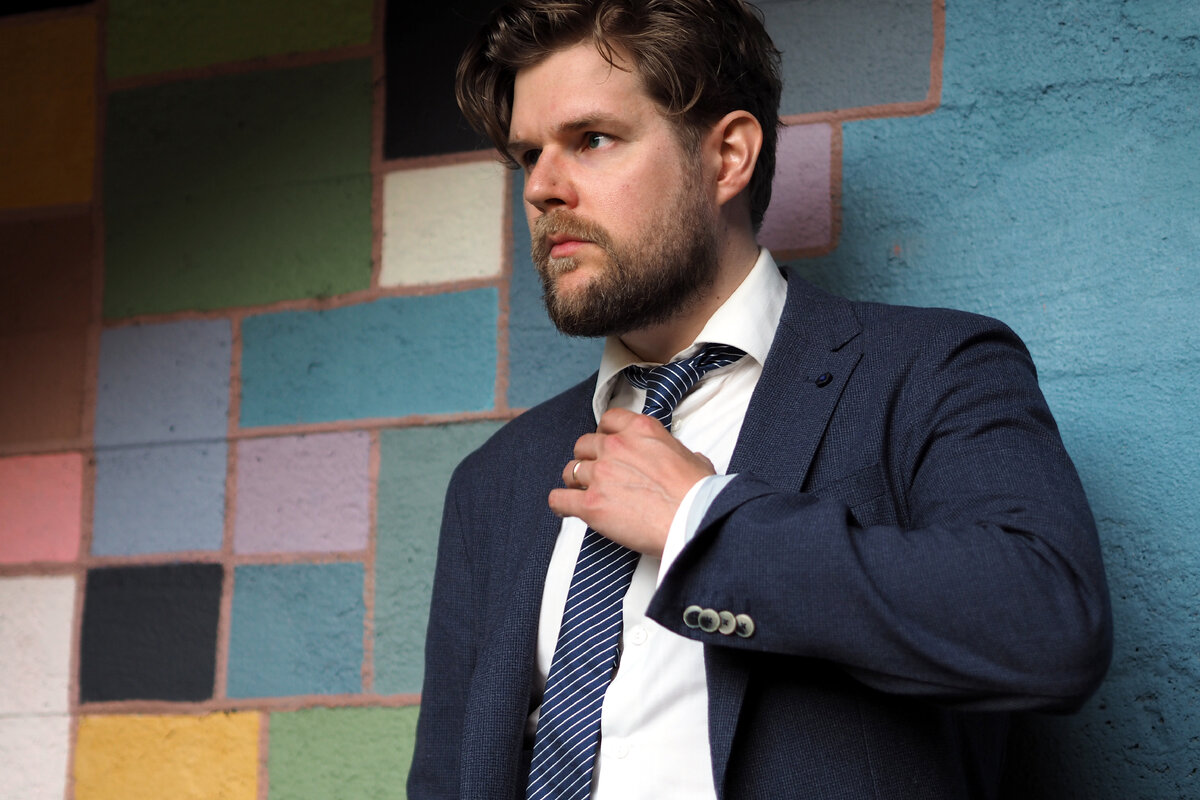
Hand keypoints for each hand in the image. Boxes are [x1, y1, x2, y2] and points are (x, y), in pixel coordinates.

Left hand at [548, 408, 715, 556]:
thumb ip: (677, 453)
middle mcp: (616, 447)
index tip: (606, 446)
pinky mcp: (590, 504)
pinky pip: (559, 499)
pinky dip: (559, 504)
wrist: (694, 520)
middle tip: (596, 474)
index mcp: (640, 430)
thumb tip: (687, 460)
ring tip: (581, 493)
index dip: (604, 435)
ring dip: (574, 482)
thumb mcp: (693, 458)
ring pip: (570, 470)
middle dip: (588, 459)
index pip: (607, 420)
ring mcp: (600, 475)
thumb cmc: (698, 494)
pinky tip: (564, 508)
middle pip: (583, 445)